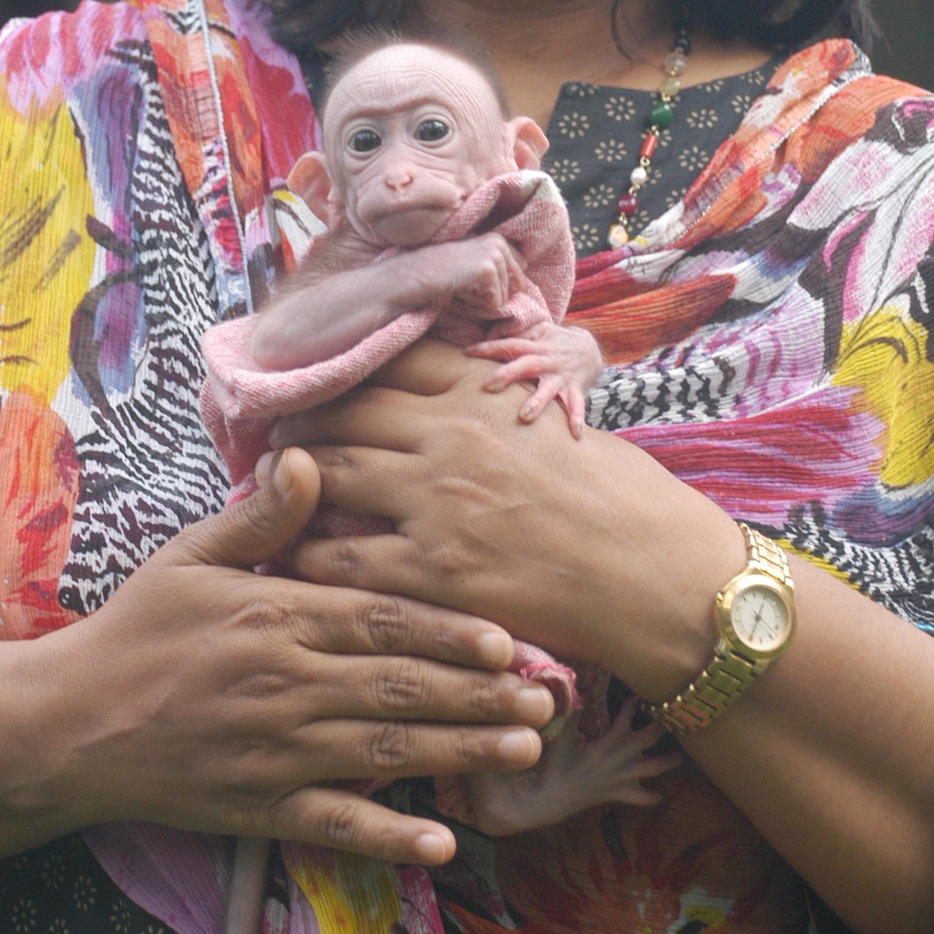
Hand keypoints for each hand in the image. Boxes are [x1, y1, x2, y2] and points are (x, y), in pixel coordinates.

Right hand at [55, 446, 554, 865]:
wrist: (69, 724)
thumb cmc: (138, 628)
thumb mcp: (190, 556)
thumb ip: (258, 518)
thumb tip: (309, 457)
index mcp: (276, 617)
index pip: (379, 620)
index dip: (446, 629)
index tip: (506, 638)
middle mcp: (286, 685)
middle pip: (399, 687)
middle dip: (479, 695)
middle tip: (548, 700)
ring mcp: (275, 752)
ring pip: (383, 752)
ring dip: (459, 753)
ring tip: (523, 751)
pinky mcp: (259, 807)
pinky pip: (333, 824)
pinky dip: (388, 835)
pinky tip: (441, 840)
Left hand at [270, 340, 743, 698]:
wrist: (657, 574)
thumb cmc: (618, 495)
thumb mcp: (554, 418)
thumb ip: (490, 400)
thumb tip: (451, 389)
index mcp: (481, 392)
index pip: (386, 359)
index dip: (342, 372)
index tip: (318, 388)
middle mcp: (448, 436)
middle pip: (339, 411)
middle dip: (301, 425)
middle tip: (280, 442)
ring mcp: (437, 503)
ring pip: (326, 473)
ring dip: (294, 481)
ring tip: (276, 493)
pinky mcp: (434, 572)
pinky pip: (339, 557)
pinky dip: (308, 554)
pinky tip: (299, 557)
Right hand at [434, 231, 526, 318]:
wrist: (423, 272)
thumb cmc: (446, 270)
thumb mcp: (475, 261)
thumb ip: (499, 266)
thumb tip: (521, 285)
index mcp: (498, 239)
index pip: (522, 266)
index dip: (505, 281)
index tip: (481, 279)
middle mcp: (499, 243)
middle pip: (516, 284)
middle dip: (495, 292)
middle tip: (470, 283)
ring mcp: (494, 256)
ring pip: (505, 295)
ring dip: (484, 298)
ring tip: (464, 285)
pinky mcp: (487, 271)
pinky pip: (495, 302)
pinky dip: (479, 303)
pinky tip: (463, 290)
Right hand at [464, 699, 682, 835]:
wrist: (550, 800)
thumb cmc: (554, 766)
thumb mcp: (559, 738)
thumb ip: (569, 715)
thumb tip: (575, 689)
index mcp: (602, 747)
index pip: (623, 723)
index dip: (633, 707)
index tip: (640, 693)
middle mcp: (615, 763)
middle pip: (645, 743)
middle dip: (660, 728)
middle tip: (675, 714)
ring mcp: (618, 781)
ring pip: (649, 771)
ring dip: (666, 763)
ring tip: (680, 756)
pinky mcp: (616, 795)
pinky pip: (637, 799)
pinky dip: (649, 797)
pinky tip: (660, 795)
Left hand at [466, 321, 603, 434]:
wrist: (590, 349)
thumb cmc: (554, 341)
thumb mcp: (538, 331)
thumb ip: (517, 335)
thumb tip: (488, 336)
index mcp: (536, 346)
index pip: (510, 345)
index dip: (490, 348)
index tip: (468, 352)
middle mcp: (548, 361)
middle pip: (527, 365)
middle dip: (508, 374)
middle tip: (488, 385)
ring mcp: (561, 377)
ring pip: (549, 389)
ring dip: (538, 402)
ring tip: (525, 416)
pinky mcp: (576, 389)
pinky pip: (577, 405)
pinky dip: (577, 418)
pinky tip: (576, 433)